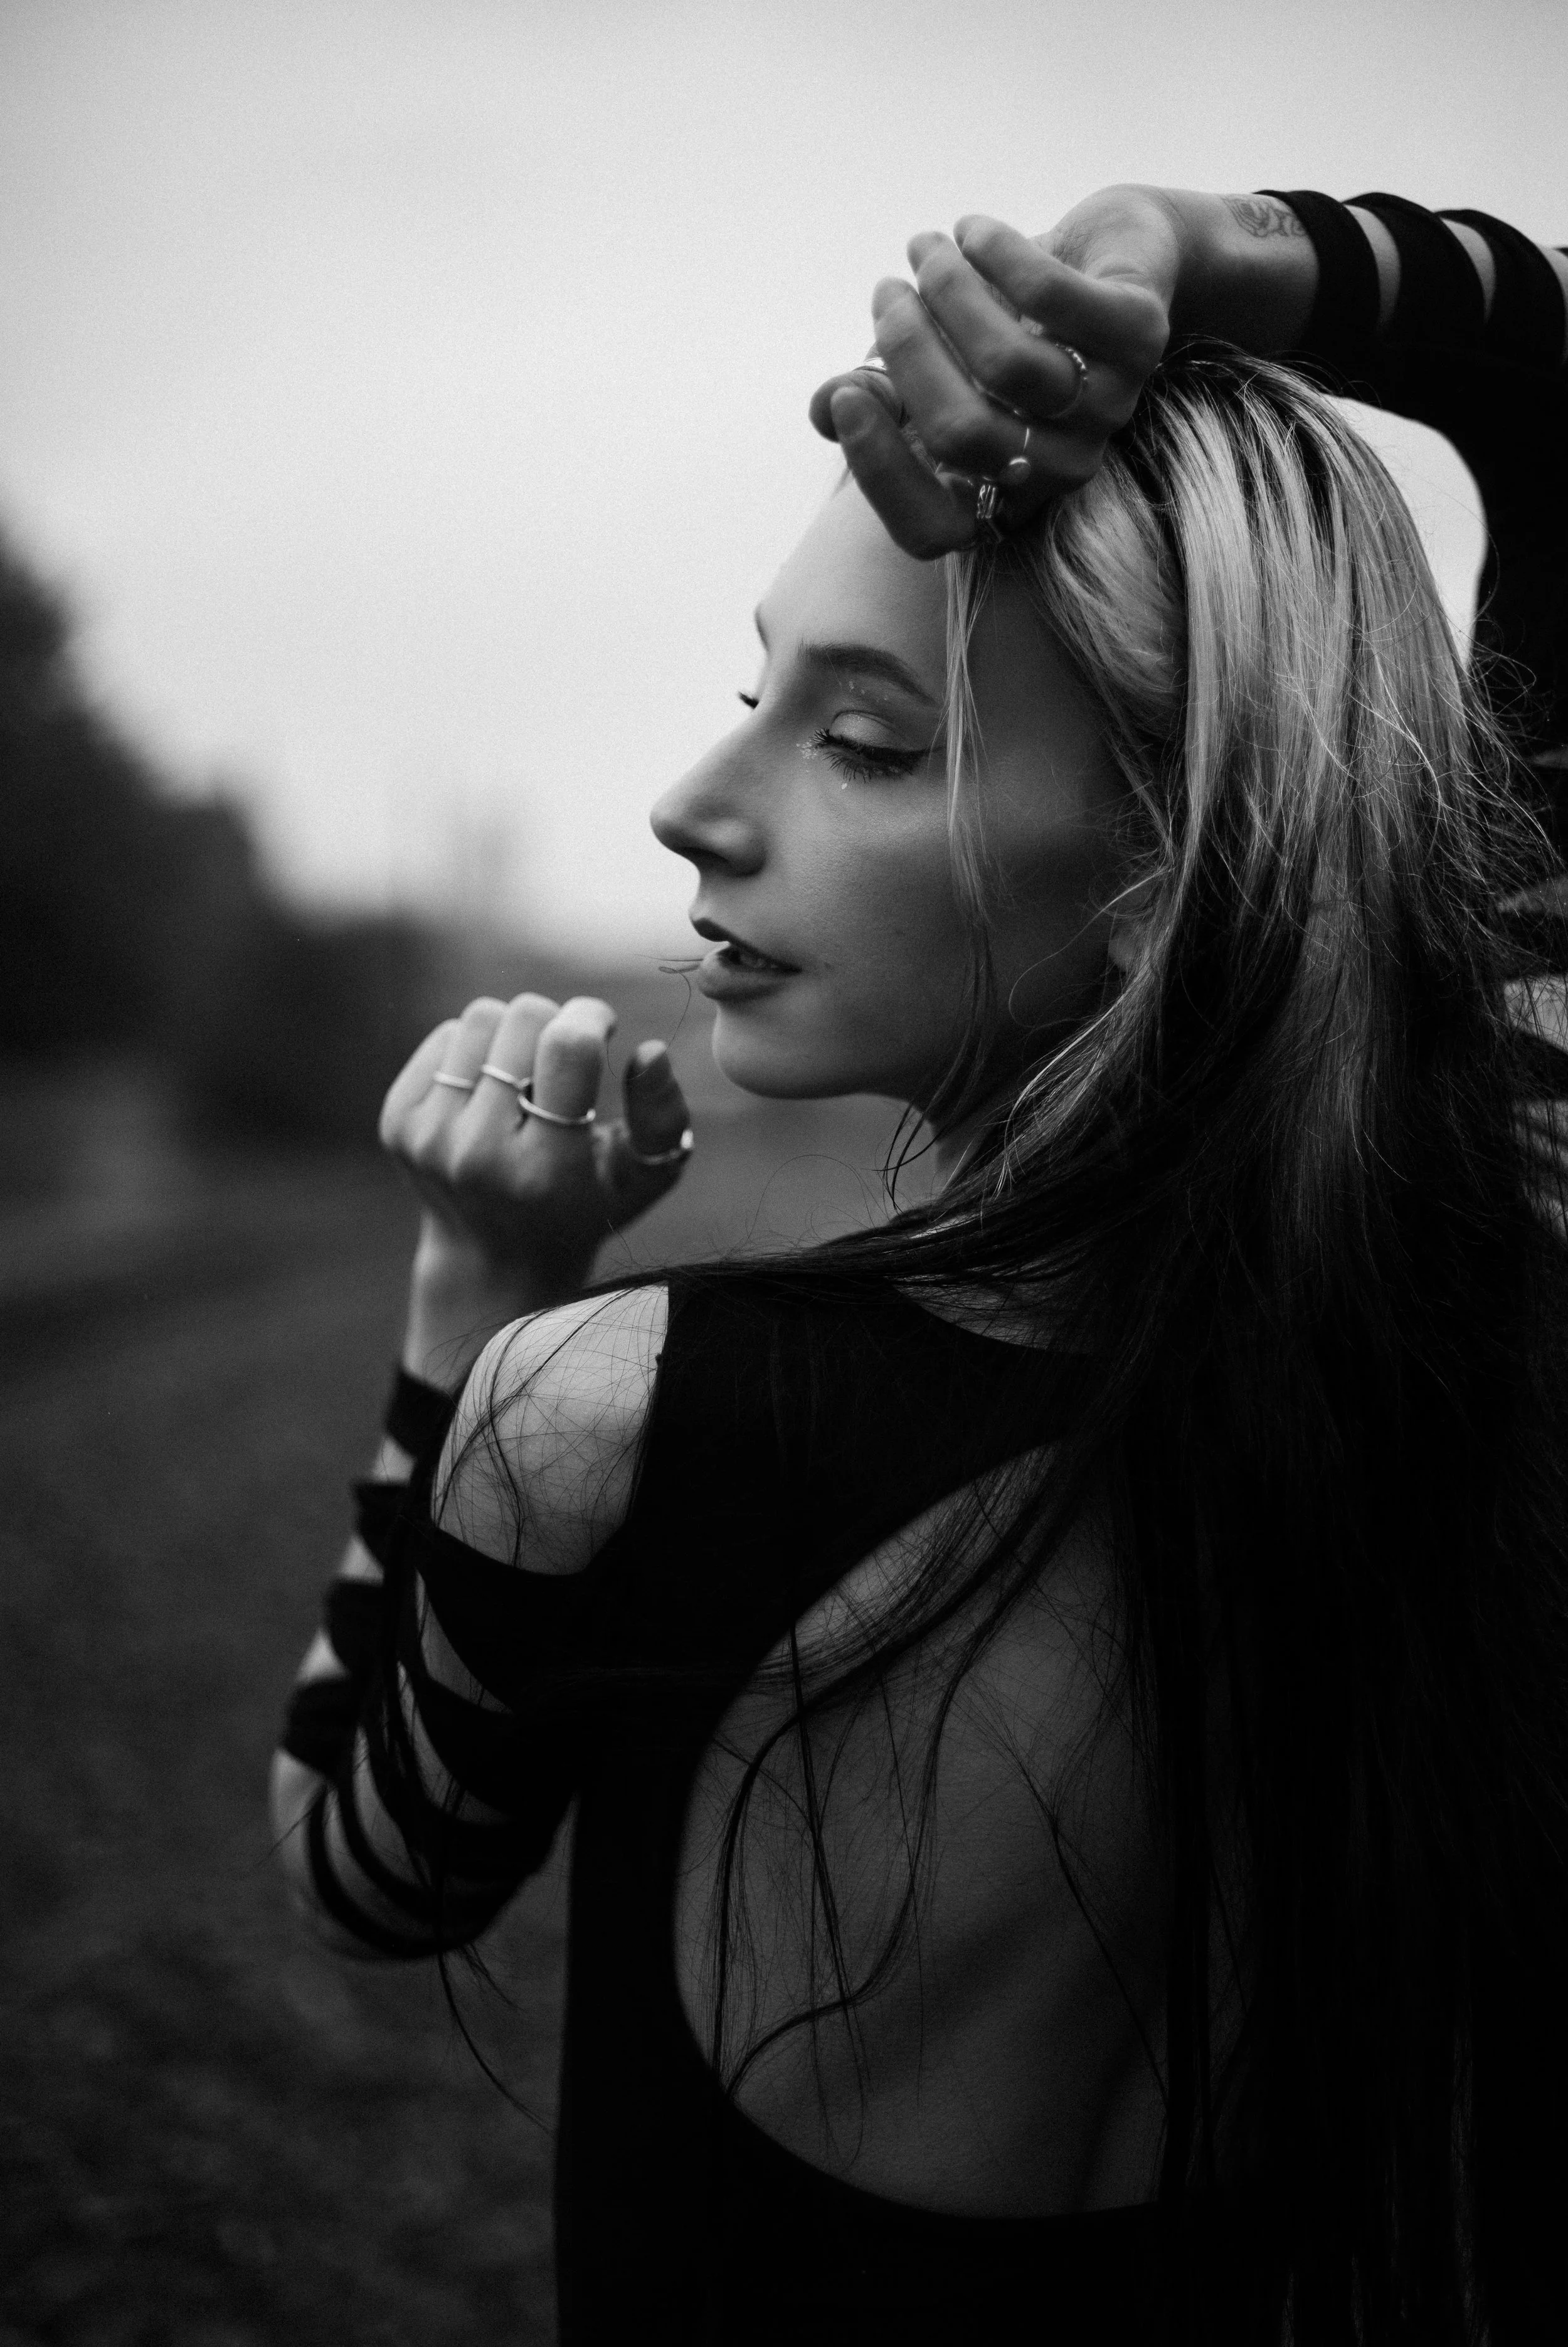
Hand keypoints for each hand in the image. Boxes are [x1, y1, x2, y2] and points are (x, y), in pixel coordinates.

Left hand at [379, 991, 692, 1370]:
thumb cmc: (584, 1209)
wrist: (491, 1264)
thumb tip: (649, 1051)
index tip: (604, 1028)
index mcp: (545, 1171)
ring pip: (481, 1018)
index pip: (568, 1047)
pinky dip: (476, 1050)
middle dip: (556, 1024)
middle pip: (524, 1016)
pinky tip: (491, 1092)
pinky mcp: (397, 1124)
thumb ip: (663, 1116)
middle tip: (564, 1065)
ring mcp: (430, 1140)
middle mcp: (478, 1156)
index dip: (593, 1017)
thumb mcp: (643, 1178)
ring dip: (514, 1036)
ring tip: (527, 1078)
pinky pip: (446, 1035)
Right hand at [808, 189, 1185, 555]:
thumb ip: (885, 396)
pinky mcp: (1142, 335)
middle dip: (907, 351)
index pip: (933, 528)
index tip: (845, 392)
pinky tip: (972, 230)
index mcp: (1009, 494)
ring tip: (926, 248)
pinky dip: (998, 254)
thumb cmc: (1017, 321)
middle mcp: (1061, 468)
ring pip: (1007, 366)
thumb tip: (824, 409)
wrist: (1123, 256)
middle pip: (962, 436)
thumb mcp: (942, 366)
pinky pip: (1051, 299)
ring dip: (947, 291)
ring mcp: (1109, 407)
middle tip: (886, 292)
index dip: (878, 471)